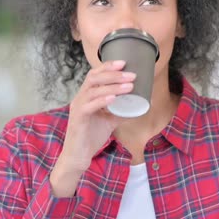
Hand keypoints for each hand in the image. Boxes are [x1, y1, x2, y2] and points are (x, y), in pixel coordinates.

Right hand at [50, 60, 134, 196]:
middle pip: (94, 78)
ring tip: (129, 85)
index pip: (95, 75)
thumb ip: (121, 111)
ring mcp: (78, 107)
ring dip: (113, 86)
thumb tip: (141, 105)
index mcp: (86, 96)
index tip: (124, 62)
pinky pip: (89, 106)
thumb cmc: (91, 137)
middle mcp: (80, 98)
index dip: (108, 67)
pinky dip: (102, 100)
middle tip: (131, 74)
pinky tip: (114, 98)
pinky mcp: (78, 119)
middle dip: (113, 74)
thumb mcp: (110, 121)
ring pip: (93, 90)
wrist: (78, 156)